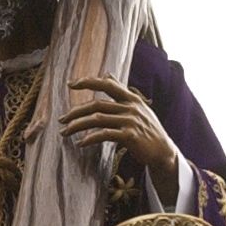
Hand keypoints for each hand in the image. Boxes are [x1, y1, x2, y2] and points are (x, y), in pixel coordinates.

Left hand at [60, 76, 179, 201]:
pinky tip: (80, 143)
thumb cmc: (148, 130)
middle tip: (61, 119)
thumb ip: (122, 91)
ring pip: (97, 119)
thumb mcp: (138, 107)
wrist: (164, 152)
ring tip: (65, 132)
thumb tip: (108, 74)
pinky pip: (104, 134)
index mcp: (131, 98)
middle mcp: (130, 107)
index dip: (88, 82)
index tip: (71, 84)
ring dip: (78, 126)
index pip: (107, 84)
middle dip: (76, 111)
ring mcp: (130, 121)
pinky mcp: (130, 136)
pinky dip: (90, 138)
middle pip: (97, 105)